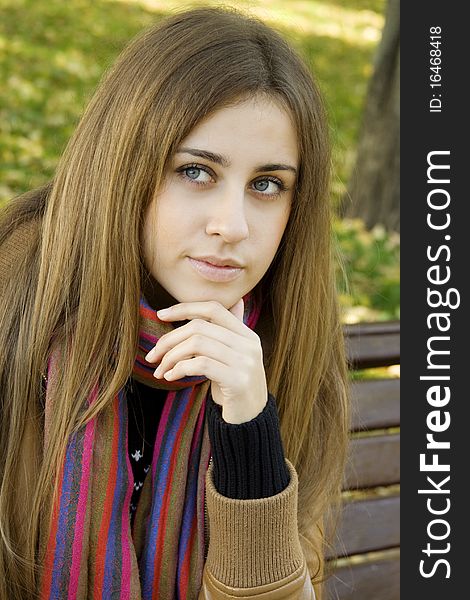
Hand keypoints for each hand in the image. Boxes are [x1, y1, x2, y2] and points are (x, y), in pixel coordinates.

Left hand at [144, 299, 267, 423]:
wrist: (250, 420)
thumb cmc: (235, 386)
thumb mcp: (235, 356)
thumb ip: (231, 332)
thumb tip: (236, 302)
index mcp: (247, 335)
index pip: (213, 309)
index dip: (185, 308)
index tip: (161, 315)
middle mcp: (249, 345)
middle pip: (199, 327)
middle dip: (169, 339)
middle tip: (153, 355)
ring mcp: (246, 362)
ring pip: (197, 344)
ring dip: (171, 357)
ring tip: (160, 371)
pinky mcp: (238, 381)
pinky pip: (200, 365)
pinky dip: (179, 369)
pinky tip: (170, 378)